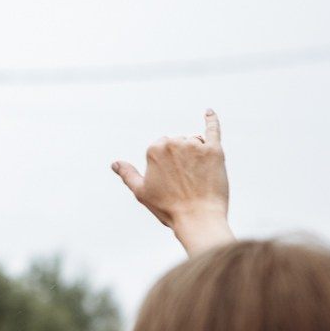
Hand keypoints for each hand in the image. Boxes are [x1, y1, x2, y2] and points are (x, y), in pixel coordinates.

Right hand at [112, 109, 233, 255]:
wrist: (198, 218)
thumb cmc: (168, 208)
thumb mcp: (141, 192)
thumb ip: (127, 174)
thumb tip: (115, 164)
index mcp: (154, 149)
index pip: (160, 148)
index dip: (165, 165)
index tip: (170, 181)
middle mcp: (174, 142)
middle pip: (177, 143)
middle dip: (180, 158)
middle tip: (184, 182)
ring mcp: (196, 145)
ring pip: (194, 142)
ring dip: (195, 154)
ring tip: (197, 177)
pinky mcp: (214, 150)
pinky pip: (213, 130)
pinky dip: (211, 120)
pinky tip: (209, 112)